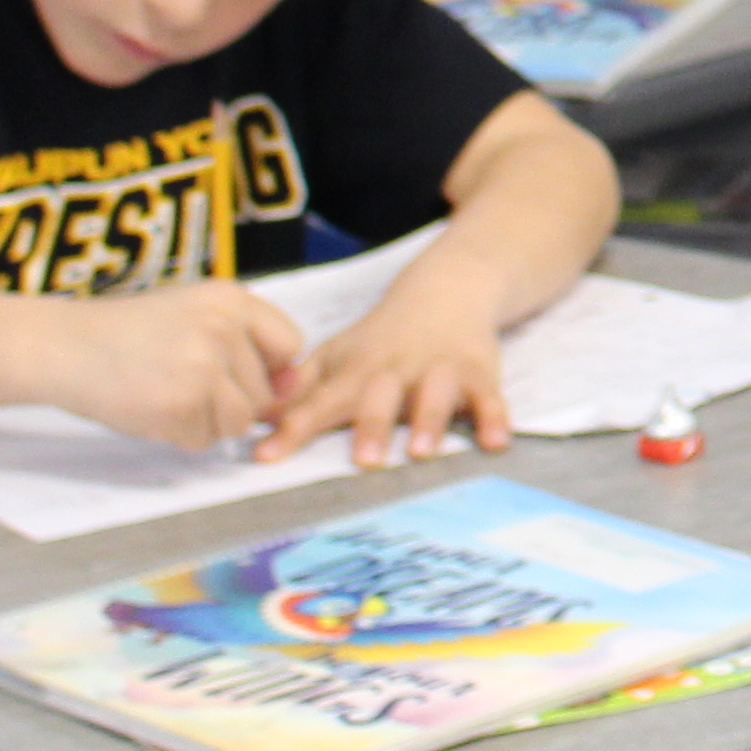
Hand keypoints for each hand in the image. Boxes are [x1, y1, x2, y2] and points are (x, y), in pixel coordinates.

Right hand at [52, 280, 306, 451]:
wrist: (63, 346)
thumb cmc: (131, 334)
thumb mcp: (195, 314)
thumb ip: (247, 343)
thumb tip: (295, 388)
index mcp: (231, 299)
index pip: (290, 344)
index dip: (269, 368)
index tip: (236, 371)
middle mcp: (223, 328)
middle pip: (264, 392)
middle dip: (230, 400)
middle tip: (180, 381)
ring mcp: (203, 367)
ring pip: (239, 421)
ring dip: (207, 421)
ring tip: (167, 393)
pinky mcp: (180, 405)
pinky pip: (204, 439)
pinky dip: (179, 434)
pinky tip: (150, 407)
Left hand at [264, 277, 511, 467]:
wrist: (447, 289)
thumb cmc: (382, 337)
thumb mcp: (338, 354)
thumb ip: (301, 388)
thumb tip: (255, 417)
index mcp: (356, 369)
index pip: (319, 401)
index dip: (293, 428)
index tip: (267, 456)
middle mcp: (396, 369)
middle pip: (379, 396)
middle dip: (371, 425)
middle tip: (363, 461)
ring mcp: (439, 369)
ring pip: (434, 394)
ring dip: (428, 421)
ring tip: (421, 452)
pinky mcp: (479, 373)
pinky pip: (489, 397)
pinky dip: (495, 418)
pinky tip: (496, 442)